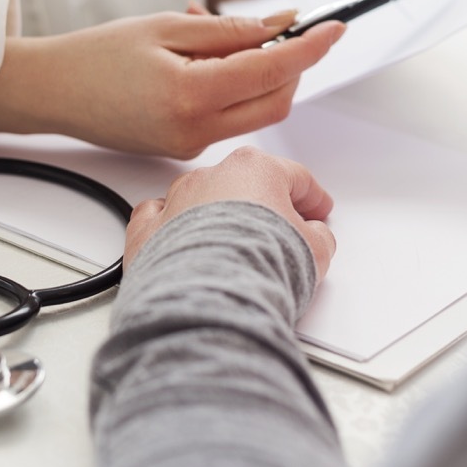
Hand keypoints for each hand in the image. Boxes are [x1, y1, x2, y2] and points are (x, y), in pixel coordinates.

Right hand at [0, 12, 344, 159]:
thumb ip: (228, 30)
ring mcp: (190, 147)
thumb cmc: (97, 56)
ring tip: (219, 37)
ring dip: (258, 74)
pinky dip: (232, 89)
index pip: (273, 71)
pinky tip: (202, 61)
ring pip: (255, 112)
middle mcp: (196, 131)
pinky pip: (228, 119)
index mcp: (191, 96)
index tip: (334, 28)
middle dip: (290, 65)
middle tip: (278, 28)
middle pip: (276, 102)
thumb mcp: (166, 26)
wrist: (54, 92)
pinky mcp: (183, 151)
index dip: (310, 48)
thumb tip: (279, 28)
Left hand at [124, 147, 335, 272]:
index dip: (312, 196)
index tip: (317, 210)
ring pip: (200, 198)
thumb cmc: (257, 267)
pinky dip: (172, 228)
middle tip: (280, 230)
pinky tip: (185, 243)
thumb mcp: (315, 251)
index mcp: (254, 169)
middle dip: (262, 205)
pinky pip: (159, 219)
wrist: (210, 297)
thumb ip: (318, 237)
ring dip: (218, 216)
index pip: (294, 176)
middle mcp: (210, 177)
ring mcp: (175, 201)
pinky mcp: (147, 231)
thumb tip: (315, 238)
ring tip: (233, 245)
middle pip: (244, 184)